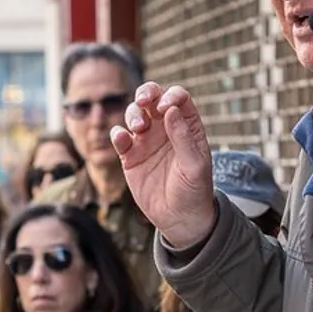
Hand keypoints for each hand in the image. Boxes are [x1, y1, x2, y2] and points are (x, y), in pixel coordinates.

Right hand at [110, 82, 216, 248]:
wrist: (179, 218)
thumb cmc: (194, 190)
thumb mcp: (195, 165)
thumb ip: (183, 137)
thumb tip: (170, 109)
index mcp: (187, 126)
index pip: (178, 98)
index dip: (170, 96)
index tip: (165, 108)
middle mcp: (166, 128)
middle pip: (153, 98)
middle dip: (146, 93)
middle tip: (143, 101)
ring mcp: (147, 141)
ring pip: (135, 114)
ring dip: (133, 114)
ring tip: (138, 128)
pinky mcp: (130, 156)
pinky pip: (120, 138)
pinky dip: (117, 134)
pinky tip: (122, 139)